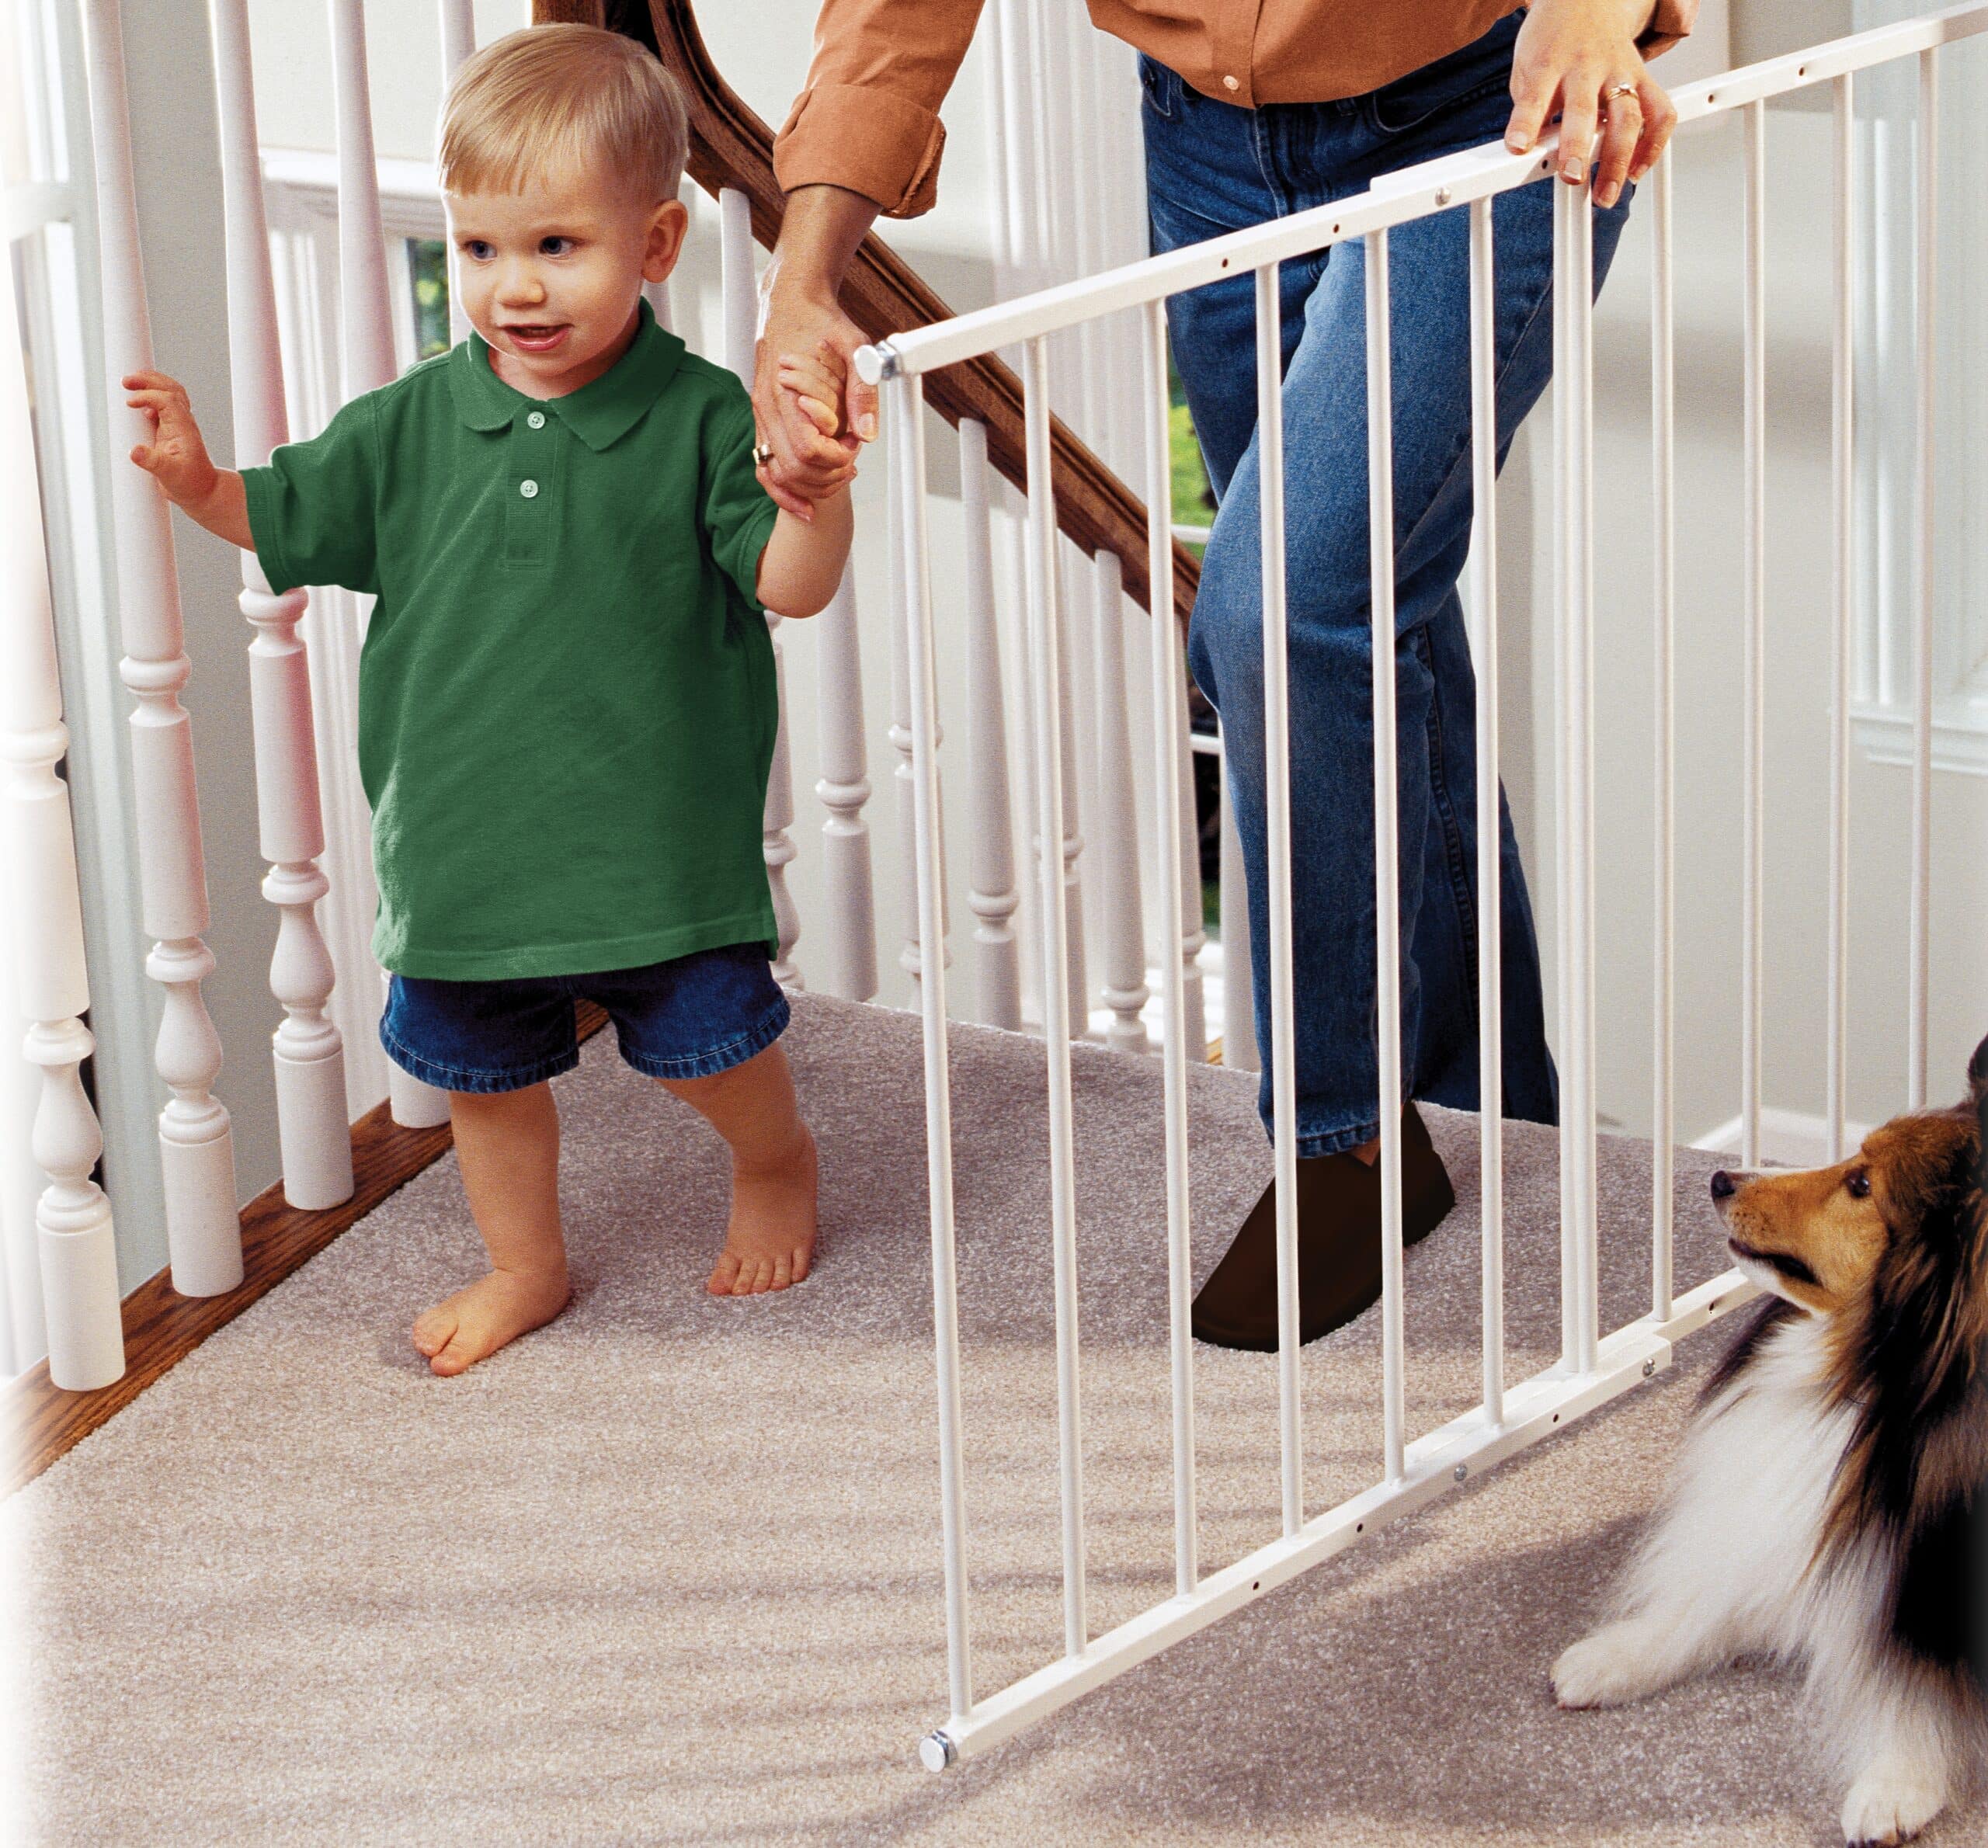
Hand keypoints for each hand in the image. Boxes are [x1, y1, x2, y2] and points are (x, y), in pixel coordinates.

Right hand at [123, 370, 219, 505]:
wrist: (201, 492)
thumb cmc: (190, 484)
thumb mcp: (170, 475)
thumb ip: (152, 462)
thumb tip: (134, 451)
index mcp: (183, 429)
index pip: (168, 401)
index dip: (149, 396)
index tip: (130, 403)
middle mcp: (182, 423)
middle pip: (171, 389)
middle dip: (149, 380)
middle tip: (126, 380)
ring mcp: (178, 425)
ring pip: (169, 394)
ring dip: (151, 384)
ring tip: (130, 382)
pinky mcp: (170, 431)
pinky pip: (163, 405)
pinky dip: (151, 397)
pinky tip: (137, 403)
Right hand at [752, 282, 867, 520]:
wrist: (791, 302)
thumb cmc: (820, 321)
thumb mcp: (854, 346)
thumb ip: (862, 390)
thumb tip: (867, 433)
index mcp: (787, 391)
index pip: (809, 449)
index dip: (837, 457)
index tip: (854, 444)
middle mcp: (767, 408)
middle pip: (793, 469)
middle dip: (827, 475)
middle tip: (851, 461)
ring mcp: (761, 417)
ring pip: (777, 474)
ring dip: (810, 486)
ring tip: (838, 472)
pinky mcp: (763, 422)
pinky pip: (765, 467)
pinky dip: (784, 491)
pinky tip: (805, 503)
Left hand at [1505, 0, 1678, 208]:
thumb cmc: (1552, 43)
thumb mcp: (1527, 69)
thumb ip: (1531, 109)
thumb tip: (1534, 155)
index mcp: (1549, 63)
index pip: (1535, 96)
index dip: (1526, 124)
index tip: (1517, 150)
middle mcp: (1587, 67)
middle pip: (1586, 110)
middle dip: (1579, 147)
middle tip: (1572, 177)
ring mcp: (1619, 71)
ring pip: (1627, 116)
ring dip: (1619, 158)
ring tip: (1607, 194)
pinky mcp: (1643, 77)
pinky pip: (1660, 111)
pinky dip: (1654, 143)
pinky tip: (1636, 170)